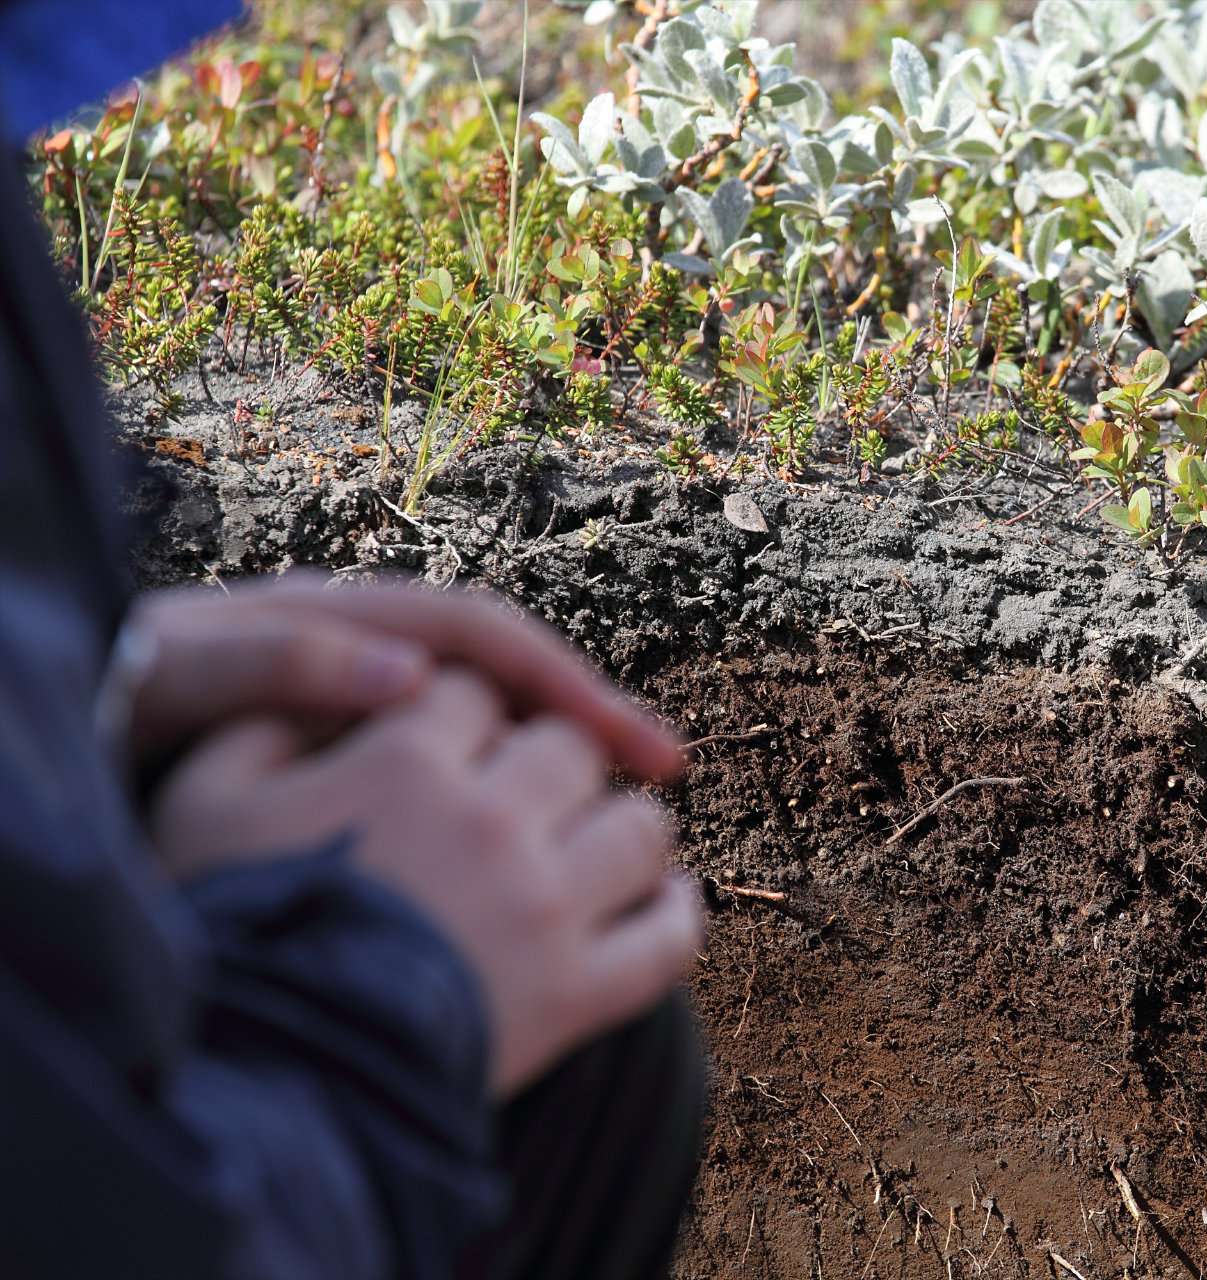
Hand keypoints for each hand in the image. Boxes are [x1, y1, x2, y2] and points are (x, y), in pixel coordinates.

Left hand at [124, 574, 680, 780]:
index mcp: (351, 619)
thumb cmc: (132, 693)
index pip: (489, 639)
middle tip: (666, 774)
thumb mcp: (196, 673)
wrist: (80, 710)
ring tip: (626, 814)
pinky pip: (462, 763)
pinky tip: (538, 844)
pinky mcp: (367, 750)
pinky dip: (509, 794)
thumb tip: (411, 680)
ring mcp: (376, 695)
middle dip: (594, 717)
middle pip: (516, 674)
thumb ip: (290, 665)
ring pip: (496, 721)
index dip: (566, 684)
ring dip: (562, 757)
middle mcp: (380, 649)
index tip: (632, 742)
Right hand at [150, 669, 704, 1095]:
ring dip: (621, 825)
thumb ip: (266, 725)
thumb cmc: (229, 932)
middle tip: (527, 788)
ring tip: (597, 839)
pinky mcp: (579, 996)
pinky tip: (668, 900)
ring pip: (639, 829)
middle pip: (569, 747)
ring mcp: (548, 909)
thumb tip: (332, 690)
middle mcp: (494, 822)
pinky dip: (677, 914)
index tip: (453, 741)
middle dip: (549, 756)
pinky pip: (668, 940)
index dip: (464, 710)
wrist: (265, 1075)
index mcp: (408, 764)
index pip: (475, 691)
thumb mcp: (202, 808)